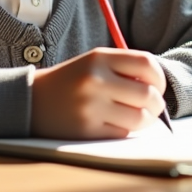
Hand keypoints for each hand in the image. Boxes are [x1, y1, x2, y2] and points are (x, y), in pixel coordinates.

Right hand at [29, 47, 167, 138]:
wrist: (31, 101)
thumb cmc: (72, 82)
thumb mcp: (94, 64)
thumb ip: (125, 70)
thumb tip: (160, 88)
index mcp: (99, 58)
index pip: (147, 64)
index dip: (160, 78)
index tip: (157, 86)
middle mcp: (95, 80)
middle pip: (148, 94)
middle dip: (157, 104)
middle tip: (152, 107)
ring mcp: (91, 107)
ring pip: (140, 118)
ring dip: (145, 120)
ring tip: (138, 117)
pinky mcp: (86, 130)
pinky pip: (122, 133)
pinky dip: (125, 130)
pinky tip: (115, 124)